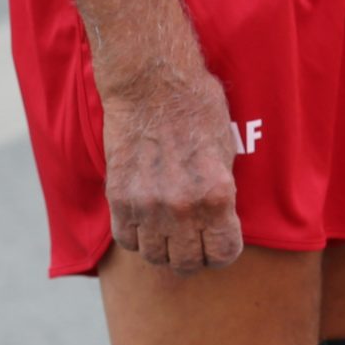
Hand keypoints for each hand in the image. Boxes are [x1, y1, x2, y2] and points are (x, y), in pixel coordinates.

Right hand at [101, 62, 242, 274]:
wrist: (150, 81)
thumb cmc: (195, 106)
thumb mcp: (225, 150)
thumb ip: (220, 191)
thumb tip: (217, 219)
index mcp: (217, 194)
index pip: (224, 254)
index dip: (223, 252)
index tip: (218, 244)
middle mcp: (183, 207)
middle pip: (187, 263)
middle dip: (194, 256)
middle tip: (192, 242)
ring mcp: (148, 205)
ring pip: (155, 257)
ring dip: (163, 250)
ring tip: (166, 233)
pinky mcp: (119, 197)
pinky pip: (126, 239)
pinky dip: (136, 237)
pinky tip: (144, 222)